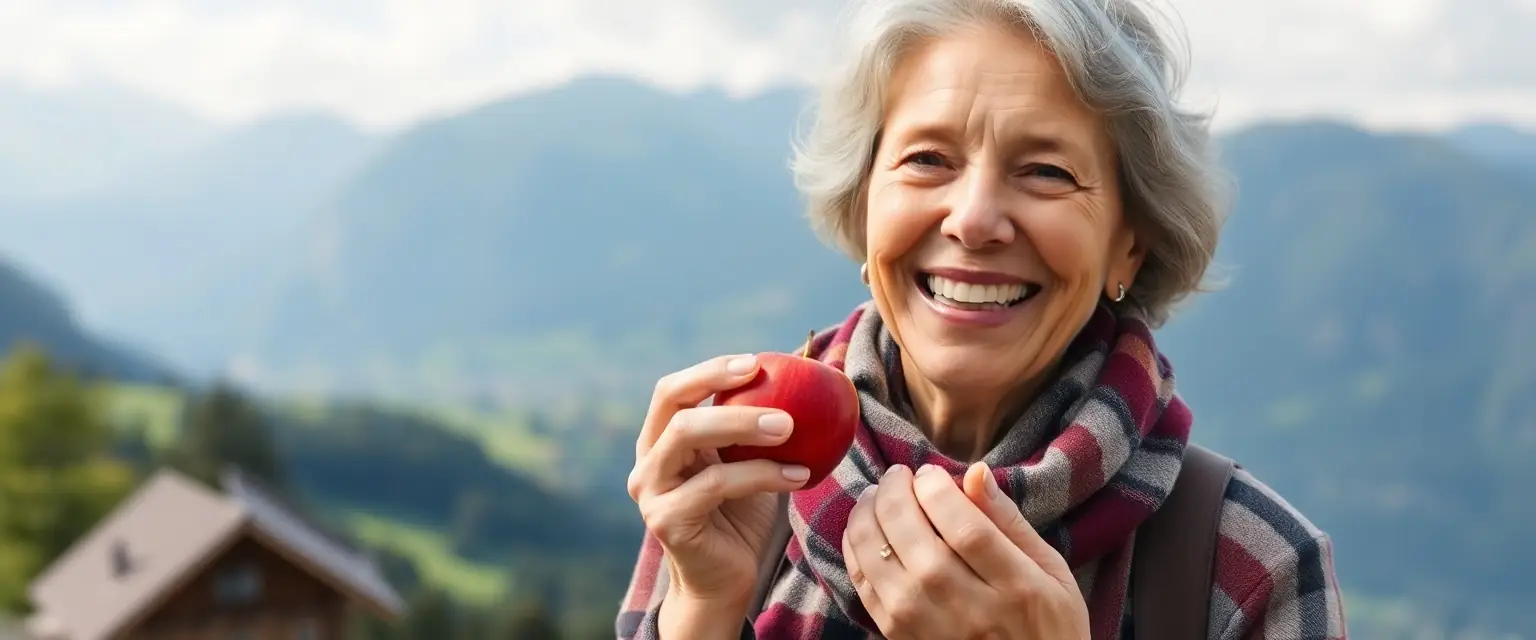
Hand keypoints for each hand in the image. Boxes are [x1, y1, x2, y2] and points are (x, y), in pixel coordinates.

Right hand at [627, 354, 812, 607]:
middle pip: (673, 406)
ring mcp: (651, 491)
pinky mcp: (666, 520)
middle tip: (769, 386)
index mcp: (661, 442)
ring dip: (742, 425)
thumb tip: (808, 373)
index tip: (756, 362)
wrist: (725, 583)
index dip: (709, 371)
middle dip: (720, 387)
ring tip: (790, 429)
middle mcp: (647, 462)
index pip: (672, 392)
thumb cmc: (740, 518)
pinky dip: (762, 474)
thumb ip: (759, 427)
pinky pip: (716, 483)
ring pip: (686, 436)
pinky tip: (799, 475)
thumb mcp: (750, 463)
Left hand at [842, 463, 1089, 639]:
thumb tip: (975, 472)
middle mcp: (967, 608)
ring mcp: (928, 627)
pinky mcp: (900, 639)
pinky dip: (855, 550)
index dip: (936, 488)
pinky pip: (864, 587)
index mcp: (1015, 586)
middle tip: (896, 475)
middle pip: (914, 538)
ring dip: (867, 517)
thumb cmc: (1048, 625)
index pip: (963, 526)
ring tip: (875, 496)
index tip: (929, 471)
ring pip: (879, 559)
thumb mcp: (1051, 571)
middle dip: (894, 493)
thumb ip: (1009, 521)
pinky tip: (863, 530)